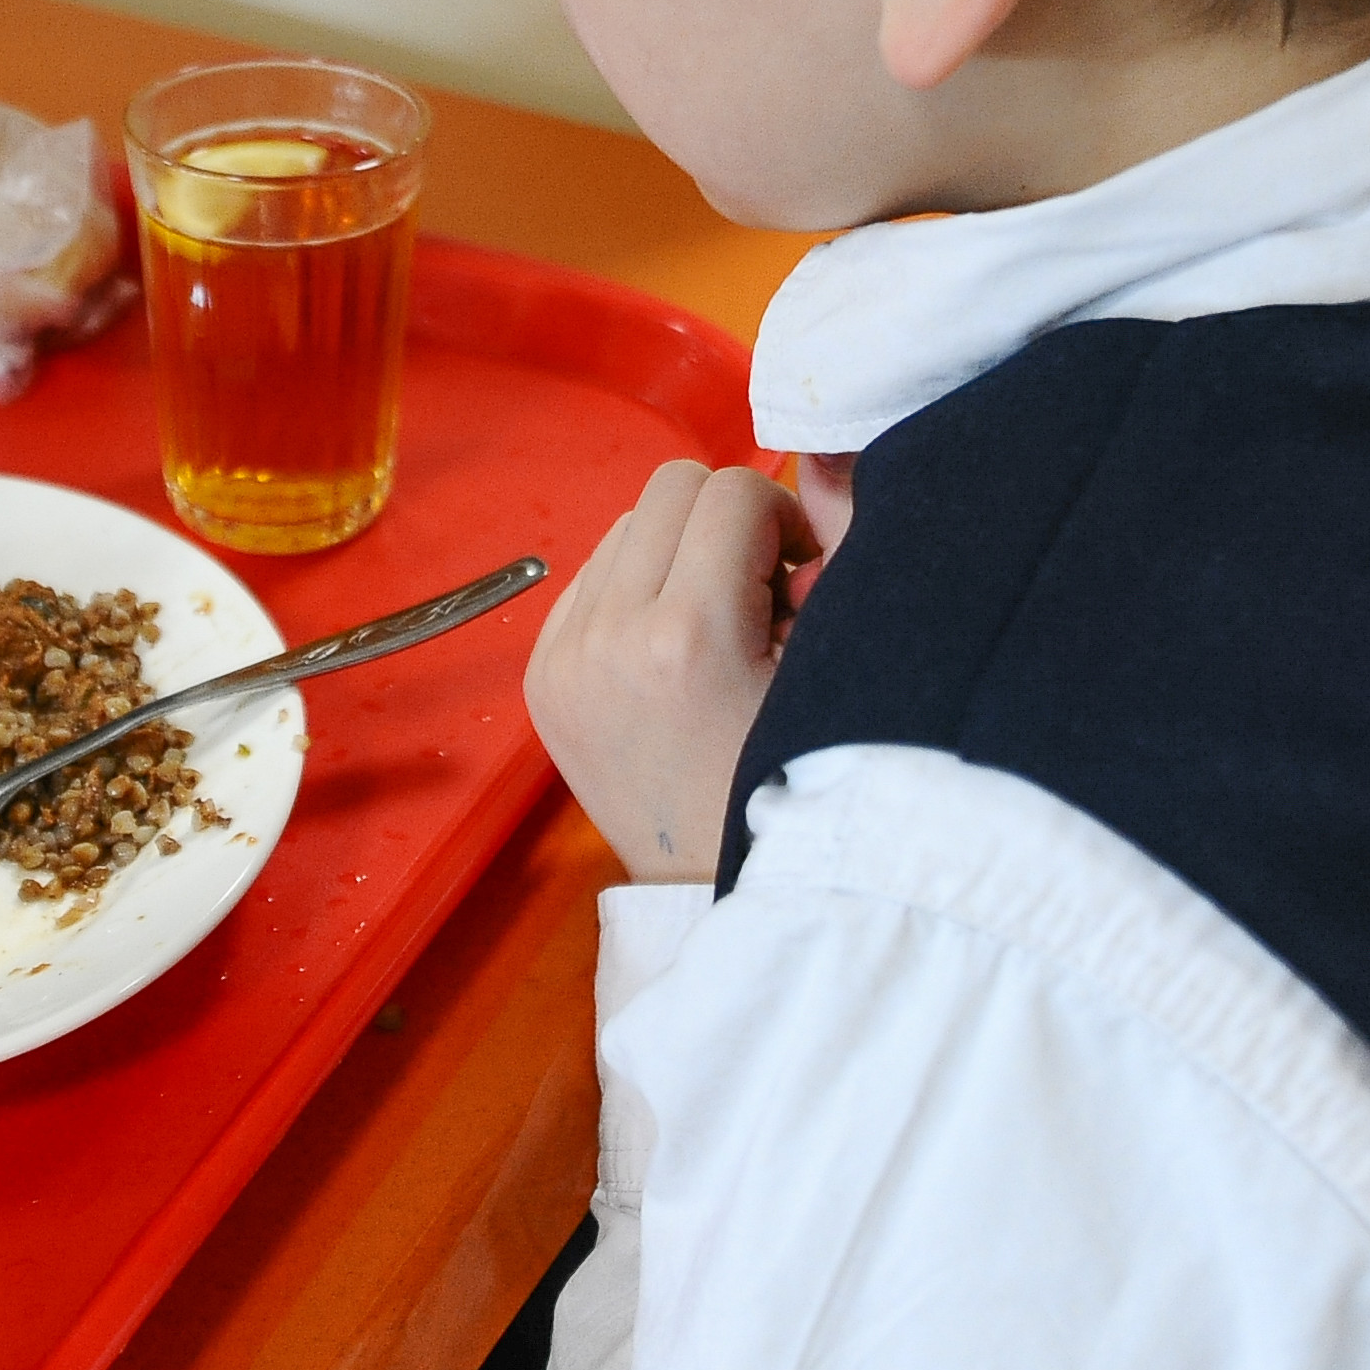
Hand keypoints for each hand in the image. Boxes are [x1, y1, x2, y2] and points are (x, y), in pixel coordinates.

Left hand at [526, 462, 818, 884]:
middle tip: (758, 587)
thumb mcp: (825, 673)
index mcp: (688, 632)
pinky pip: (589, 578)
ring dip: (676, 551)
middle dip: (727, 521)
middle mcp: (609, 633)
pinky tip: (668, 649)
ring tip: (713, 622)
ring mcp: (563, 654)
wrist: (707, 882)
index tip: (797, 572)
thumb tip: (808, 501)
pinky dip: (634, 589)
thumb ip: (828, 569)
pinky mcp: (541, 674)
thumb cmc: (785, 785)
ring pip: (625, 525)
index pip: (734, 490)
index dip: (781, 517)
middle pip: (670, 487)